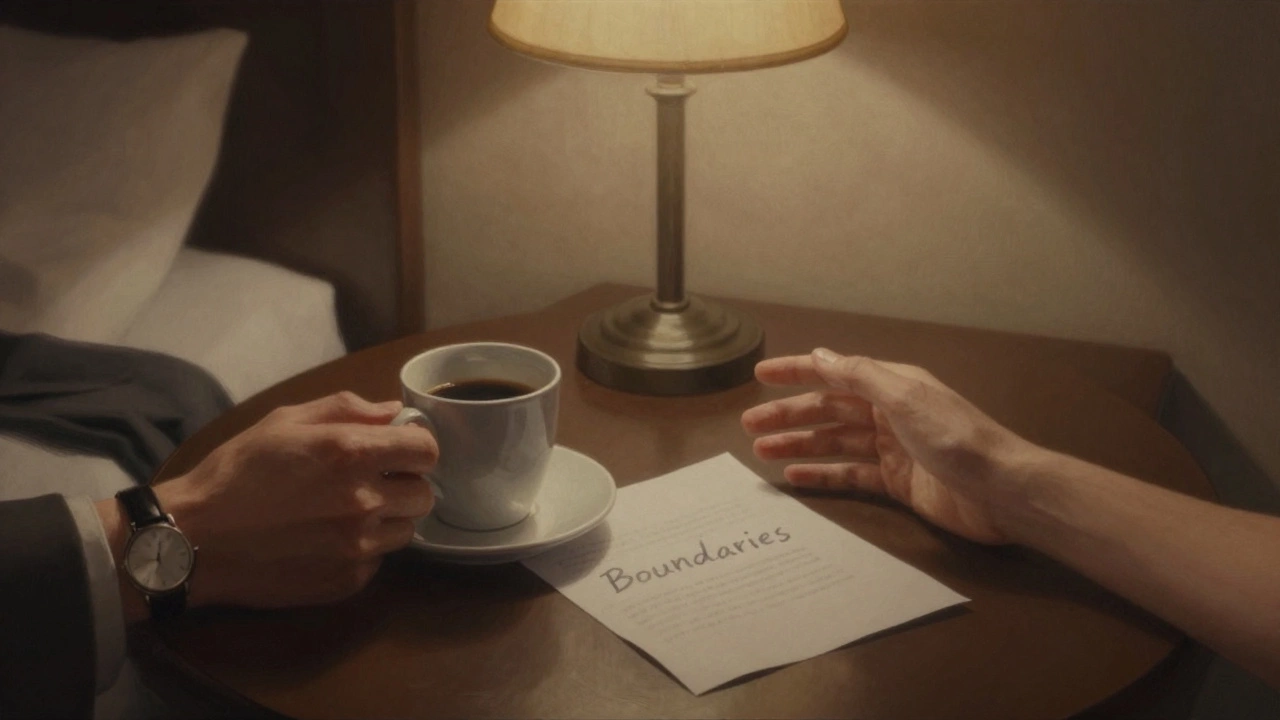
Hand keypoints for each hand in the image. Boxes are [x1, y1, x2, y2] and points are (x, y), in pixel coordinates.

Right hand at [156, 392, 438, 608]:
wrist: (193, 539)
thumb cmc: (237, 472)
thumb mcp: (286, 421)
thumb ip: (348, 409)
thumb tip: (393, 412)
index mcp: (352, 454)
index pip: (427, 450)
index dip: (415, 446)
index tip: (397, 449)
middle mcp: (363, 503)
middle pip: (424, 494)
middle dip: (404, 484)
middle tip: (371, 482)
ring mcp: (357, 547)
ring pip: (407, 530)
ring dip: (389, 518)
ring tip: (347, 511)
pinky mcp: (347, 580)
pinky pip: (378, 560)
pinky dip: (363, 549)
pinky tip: (327, 539)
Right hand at [741, 348, 1036, 543]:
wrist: (1002, 492)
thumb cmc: (956, 438)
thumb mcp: (906, 398)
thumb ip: (860, 375)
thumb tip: (819, 355)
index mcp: (892, 385)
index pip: (834, 373)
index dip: (797, 372)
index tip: (761, 374)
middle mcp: (889, 413)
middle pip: (829, 410)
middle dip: (789, 415)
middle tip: (749, 426)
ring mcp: (893, 449)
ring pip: (835, 442)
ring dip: (799, 444)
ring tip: (761, 453)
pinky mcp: (897, 483)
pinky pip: (851, 475)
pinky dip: (823, 475)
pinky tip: (796, 478)